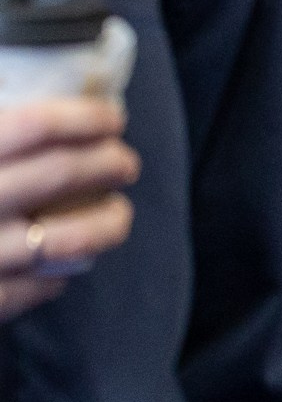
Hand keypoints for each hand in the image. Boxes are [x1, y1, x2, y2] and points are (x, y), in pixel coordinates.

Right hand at [0, 99, 138, 321]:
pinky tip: (65, 262)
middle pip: (60, 174)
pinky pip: (39, 286)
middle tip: (126, 163)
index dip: (84, 119)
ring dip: (107, 223)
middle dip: (107, 163)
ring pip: (67, 238)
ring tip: (118, 215)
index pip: (35, 126)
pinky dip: (60, 273)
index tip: (112, 120)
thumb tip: (52, 116)